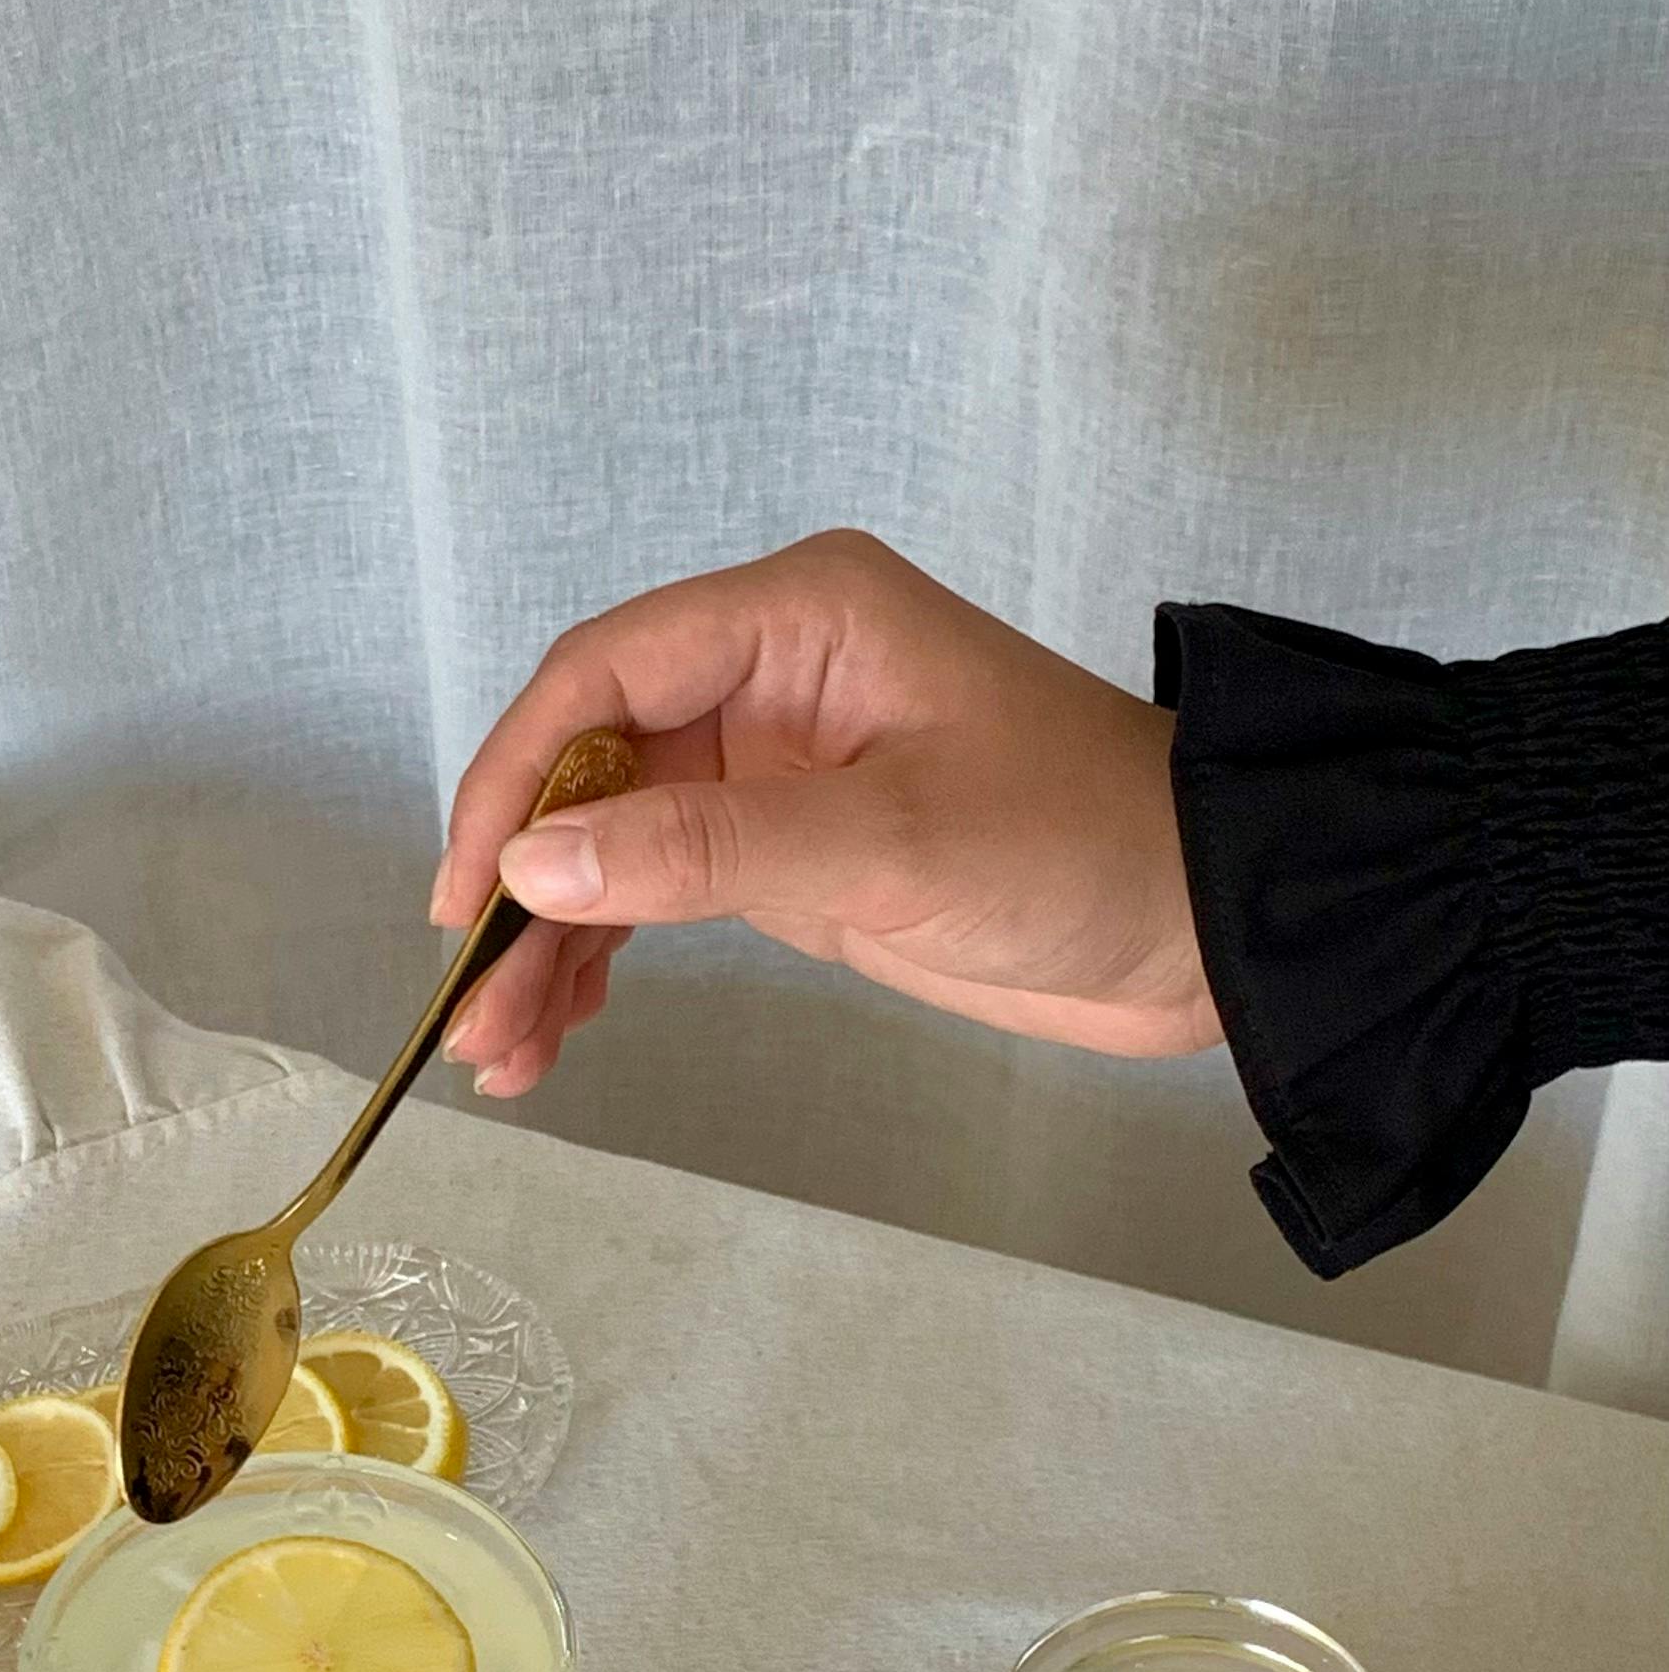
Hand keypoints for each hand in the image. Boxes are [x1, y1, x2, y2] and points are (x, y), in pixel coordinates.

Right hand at [432, 531, 1218, 1093]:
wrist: (1204, 922)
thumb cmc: (1078, 845)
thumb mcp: (890, 845)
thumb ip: (708, 851)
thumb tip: (533, 863)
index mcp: (796, 618)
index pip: (603, 675)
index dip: (516, 778)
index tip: (468, 892)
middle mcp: (769, 675)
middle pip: (591, 765)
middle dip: (521, 882)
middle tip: (471, 1005)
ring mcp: (776, 766)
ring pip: (615, 842)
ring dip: (551, 941)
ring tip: (500, 1054)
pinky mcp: (793, 850)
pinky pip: (664, 890)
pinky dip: (608, 956)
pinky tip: (560, 1034)